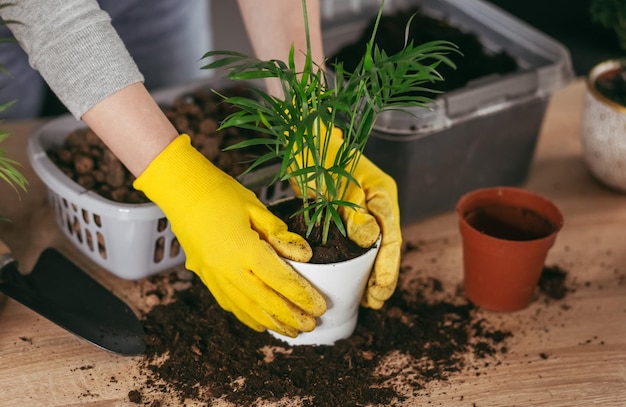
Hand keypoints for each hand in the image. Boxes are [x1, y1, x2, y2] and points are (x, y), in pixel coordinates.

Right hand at [133, 135, 325, 336]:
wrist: (181, 192)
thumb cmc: (221, 194)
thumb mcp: (256, 208)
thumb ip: (280, 234)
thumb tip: (305, 255)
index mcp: (244, 248)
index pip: (280, 279)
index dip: (302, 295)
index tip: (319, 306)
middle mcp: (228, 268)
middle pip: (266, 301)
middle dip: (291, 316)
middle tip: (312, 325)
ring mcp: (213, 276)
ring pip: (247, 308)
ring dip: (271, 323)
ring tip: (292, 331)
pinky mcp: (204, 277)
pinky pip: (228, 304)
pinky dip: (247, 316)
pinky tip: (260, 323)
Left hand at [291, 123, 401, 308]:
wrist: (302, 137)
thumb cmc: (320, 152)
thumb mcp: (337, 181)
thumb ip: (353, 210)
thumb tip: (370, 240)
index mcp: (382, 194)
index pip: (391, 238)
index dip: (388, 268)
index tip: (380, 291)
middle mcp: (376, 203)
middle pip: (386, 246)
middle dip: (382, 276)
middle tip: (373, 302)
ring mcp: (362, 208)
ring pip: (372, 246)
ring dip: (371, 272)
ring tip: (366, 298)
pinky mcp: (345, 212)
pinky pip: (355, 241)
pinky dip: (355, 261)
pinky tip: (349, 276)